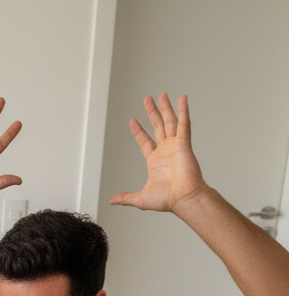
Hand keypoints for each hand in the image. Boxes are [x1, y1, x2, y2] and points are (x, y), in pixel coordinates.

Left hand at [109, 94, 207, 213]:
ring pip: (170, 122)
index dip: (139, 131)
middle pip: (158, 126)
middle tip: (148, 99)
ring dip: (166, 108)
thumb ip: (126, 197)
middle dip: (152, 113)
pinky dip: (183, 110)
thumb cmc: (166, 200)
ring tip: (161, 95)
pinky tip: (182, 98)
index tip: (133, 121)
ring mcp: (175, 146)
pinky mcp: (184, 143)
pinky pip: (184, 124)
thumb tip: (112, 201)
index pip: (145, 141)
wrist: (183, 198)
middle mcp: (166, 151)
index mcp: (155, 161)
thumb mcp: (140, 198)